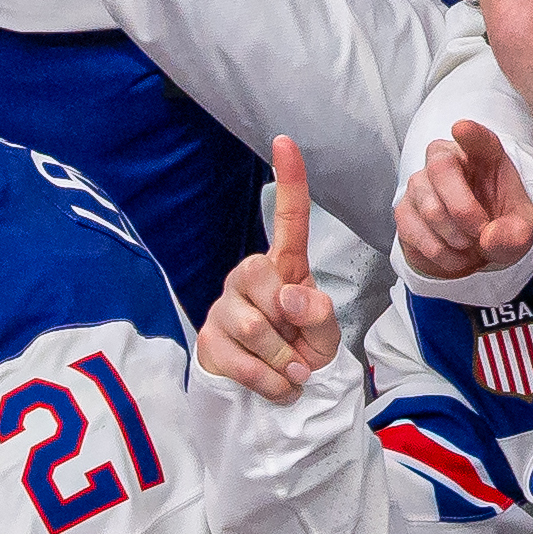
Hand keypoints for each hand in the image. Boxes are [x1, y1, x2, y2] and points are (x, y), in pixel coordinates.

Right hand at [197, 139, 342, 403]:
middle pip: (260, 278)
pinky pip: (240, 359)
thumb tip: (288, 297)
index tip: (284, 141)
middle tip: (299, 350)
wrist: (275, 392)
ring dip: (282, 359)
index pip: (288, 220)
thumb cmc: (301, 352)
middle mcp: (248, 278)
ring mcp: (224, 306)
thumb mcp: (325, 335)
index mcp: (283, 268)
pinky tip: (275, 385)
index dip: (290, 181)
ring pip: (254, 325)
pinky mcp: (208, 339)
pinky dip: (268, 380)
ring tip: (290, 372)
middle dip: (289, 323)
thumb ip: (317, 313)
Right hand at [398, 120, 532, 285]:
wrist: (474, 249)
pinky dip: (437, 251)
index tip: (461, 129)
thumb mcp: (522, 231)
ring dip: (453, 236)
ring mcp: (421, 183)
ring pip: (428, 206)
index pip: (477, 138)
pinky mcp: (404, 210)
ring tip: (469, 247)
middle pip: (441, 168)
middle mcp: (448, 161)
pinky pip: (413, 230)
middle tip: (480, 232)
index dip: (470, 134)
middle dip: (462, 208)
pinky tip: (454, 256)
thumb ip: (517, 233)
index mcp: (484, 156)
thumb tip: (489, 237)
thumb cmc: (500, 226)